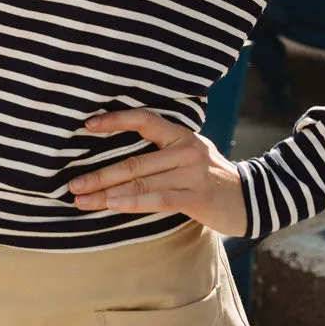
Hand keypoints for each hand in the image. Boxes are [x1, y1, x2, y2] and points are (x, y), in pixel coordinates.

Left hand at [66, 108, 247, 237]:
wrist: (252, 199)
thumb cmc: (211, 178)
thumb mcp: (191, 154)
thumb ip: (163, 151)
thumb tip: (118, 157)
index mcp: (181, 134)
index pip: (144, 119)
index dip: (115, 120)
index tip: (87, 125)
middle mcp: (185, 149)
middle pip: (134, 160)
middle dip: (99, 174)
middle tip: (72, 183)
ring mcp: (191, 172)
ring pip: (140, 182)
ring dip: (107, 193)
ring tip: (82, 200)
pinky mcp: (195, 196)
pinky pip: (157, 198)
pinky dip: (131, 202)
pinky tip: (111, 206)